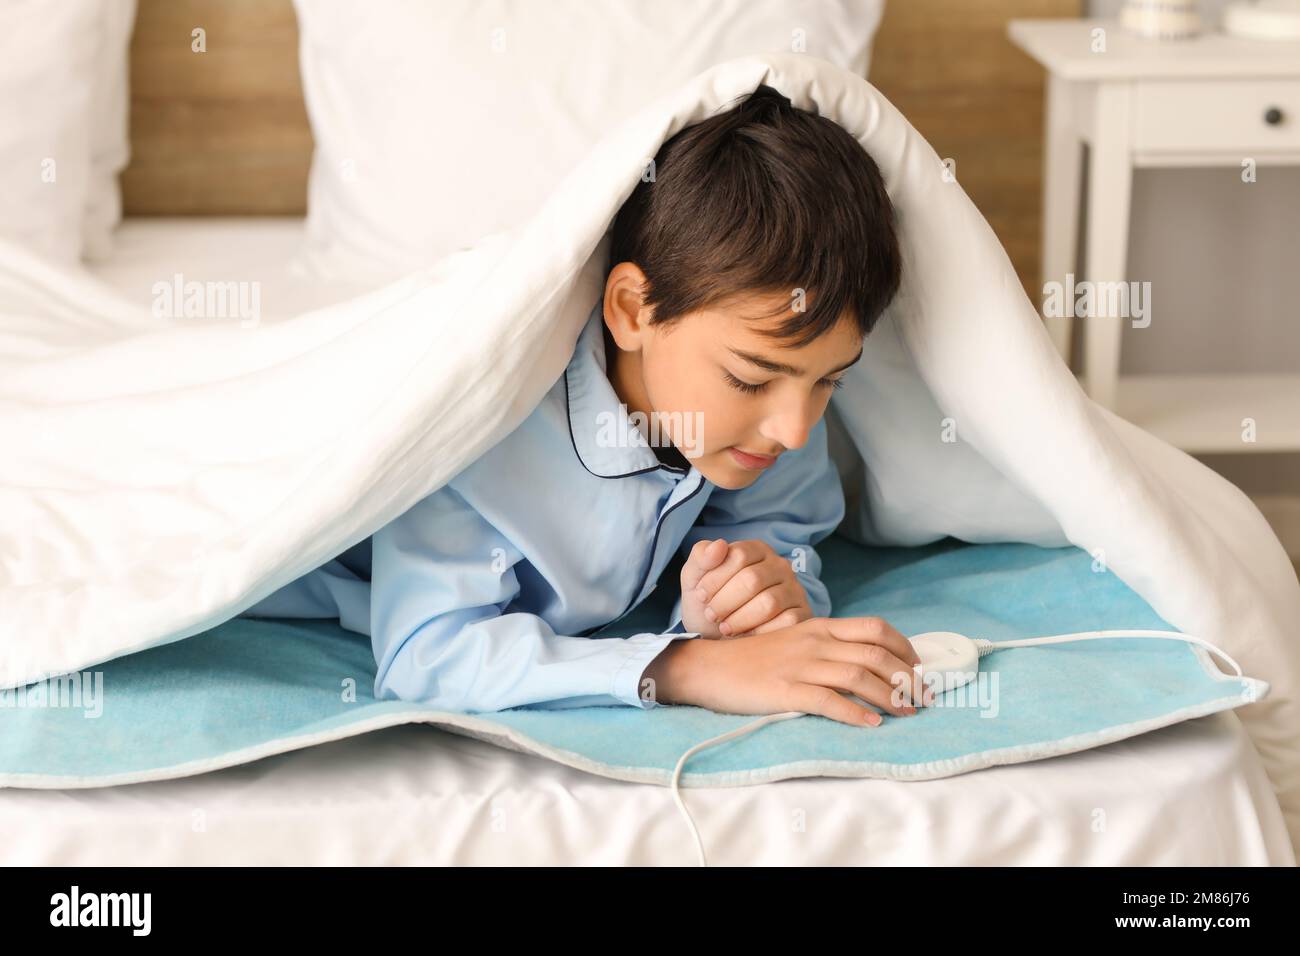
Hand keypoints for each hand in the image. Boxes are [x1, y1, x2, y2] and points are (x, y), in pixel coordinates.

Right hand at [644, 616, 934, 725]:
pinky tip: (872, 724)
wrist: (709, 667)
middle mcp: (815, 642)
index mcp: (819, 626)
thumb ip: (826, 646)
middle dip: (907, 677)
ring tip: (907, 713)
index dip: (905, 648)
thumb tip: (866, 662)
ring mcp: (800, 666)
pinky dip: (855, 713)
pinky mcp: (785, 691)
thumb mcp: (794, 641)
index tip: (920, 669)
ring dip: (890, 697)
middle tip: (923, 698)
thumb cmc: (753, 658)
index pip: (875, 628)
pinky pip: (828, 701)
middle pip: (875, 653)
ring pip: (858, 676)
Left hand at [679, 538, 812, 638]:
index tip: (701, 595)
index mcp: (756, 550)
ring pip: (768, 603)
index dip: (715, 579)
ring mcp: (794, 590)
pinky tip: (746, 637)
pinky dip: (759, 633)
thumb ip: (701, 557)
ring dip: (739, 619)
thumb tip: (718, 545)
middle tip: (711, 615)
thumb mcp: (695, 579)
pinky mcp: (802, 616)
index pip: (739, 556)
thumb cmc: (710, 604)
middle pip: (752, 579)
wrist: (719, 639)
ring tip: (725, 628)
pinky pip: (785, 623)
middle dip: (724, 602)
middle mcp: (780, 566)